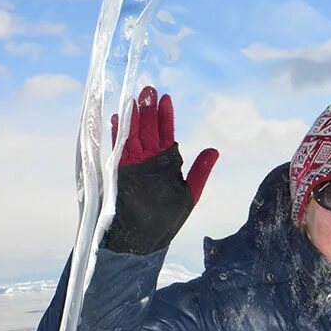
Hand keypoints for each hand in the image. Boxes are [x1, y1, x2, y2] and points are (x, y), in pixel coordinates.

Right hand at [104, 86, 218, 254]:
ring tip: (134, 97)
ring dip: (132, 117)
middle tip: (149, 89)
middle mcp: (148, 160)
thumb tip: (214, 150)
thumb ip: (200, 171)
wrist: (143, 241)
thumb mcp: (190, 194)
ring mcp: (132, 164)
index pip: (166, 134)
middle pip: (148, 129)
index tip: (166, 98)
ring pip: (132, 135)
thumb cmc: (167, 220)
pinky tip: (116, 118)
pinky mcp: (118, 172)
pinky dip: (116, 134)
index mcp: (166, 163)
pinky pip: (117, 149)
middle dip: (148, 110)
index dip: (166, 117)